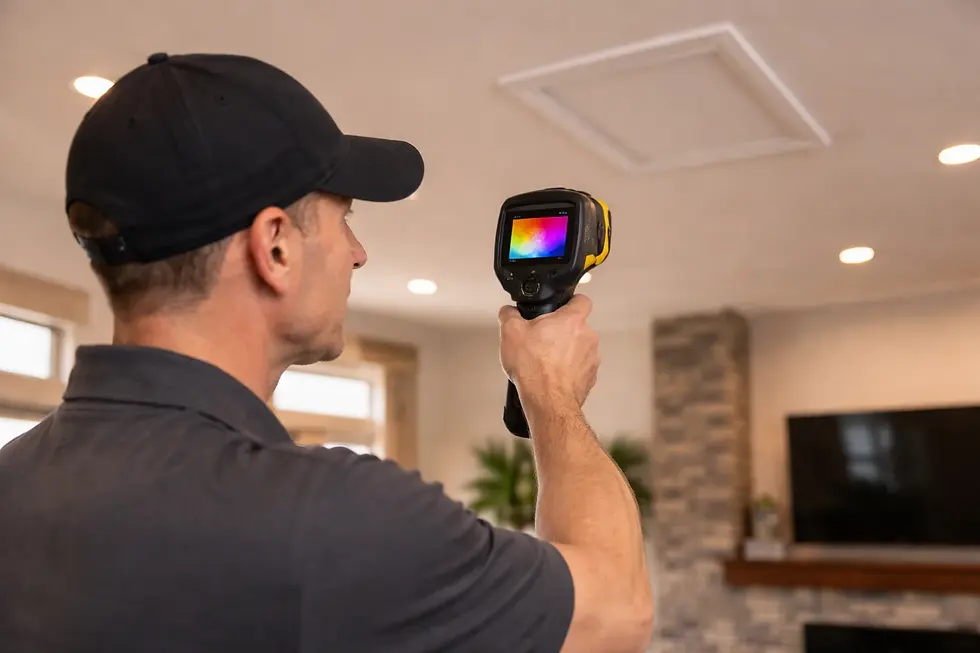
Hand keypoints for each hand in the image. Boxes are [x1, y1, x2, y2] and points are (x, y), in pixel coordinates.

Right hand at [498, 294, 599, 409]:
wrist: (547, 400)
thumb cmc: (534, 366)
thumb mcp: (510, 332)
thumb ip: (509, 315)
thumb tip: (509, 312)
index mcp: (572, 320)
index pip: (582, 300)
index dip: (571, 302)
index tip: (560, 308)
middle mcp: (588, 336)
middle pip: (577, 326)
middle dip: (561, 332)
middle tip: (543, 340)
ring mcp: (591, 358)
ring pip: (579, 348)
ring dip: (566, 352)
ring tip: (545, 361)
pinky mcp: (590, 377)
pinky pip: (580, 368)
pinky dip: (568, 370)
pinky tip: (552, 376)